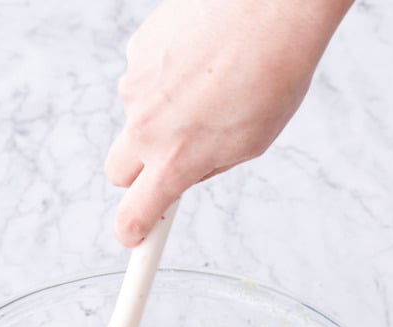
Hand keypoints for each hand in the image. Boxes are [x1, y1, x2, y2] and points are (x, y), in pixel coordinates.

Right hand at [106, 0, 353, 245]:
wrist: (272, 4)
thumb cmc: (273, 72)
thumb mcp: (251, 143)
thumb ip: (208, 167)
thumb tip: (186, 175)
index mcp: (175, 161)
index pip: (133, 215)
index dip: (132, 231)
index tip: (134, 237)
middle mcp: (145, 127)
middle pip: (118, 171)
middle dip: (138, 172)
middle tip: (172, 157)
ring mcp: (136, 86)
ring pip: (136, 117)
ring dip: (159, 114)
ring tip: (208, 88)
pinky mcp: (137, 48)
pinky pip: (144, 77)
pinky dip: (165, 74)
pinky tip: (200, 58)